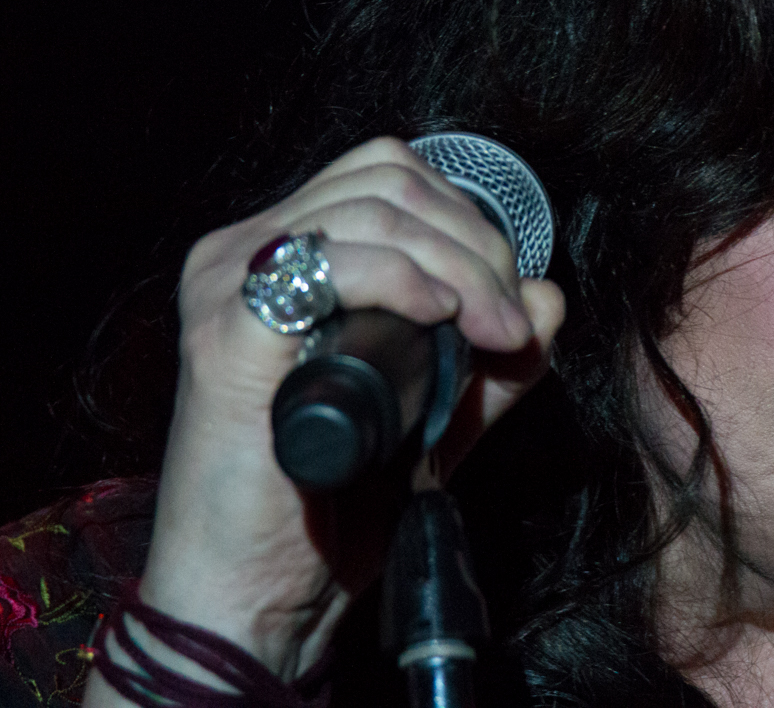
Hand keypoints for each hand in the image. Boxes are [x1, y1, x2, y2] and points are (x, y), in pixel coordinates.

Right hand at [84, 137, 564, 701]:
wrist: (255, 598)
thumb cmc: (325, 511)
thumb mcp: (431, 422)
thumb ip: (489, 364)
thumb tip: (548, 298)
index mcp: (279, 256)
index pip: (388, 174)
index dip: (468, 223)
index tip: (513, 305)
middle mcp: (240, 254)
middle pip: (387, 181)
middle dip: (477, 245)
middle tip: (511, 325)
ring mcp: (225, 289)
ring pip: (372, 213)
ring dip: (461, 267)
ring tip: (497, 337)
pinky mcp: (226, 337)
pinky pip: (331, 267)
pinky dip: (405, 281)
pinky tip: (442, 320)